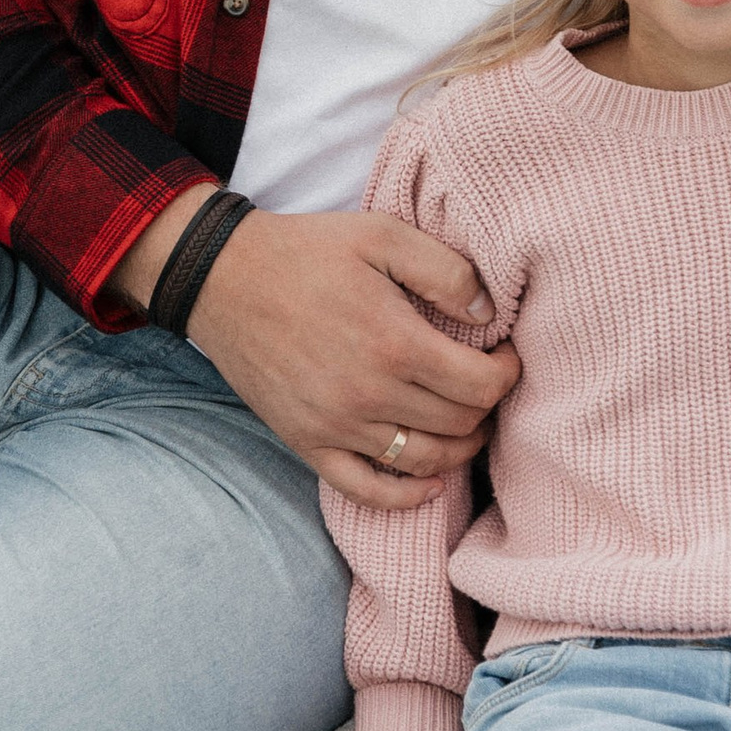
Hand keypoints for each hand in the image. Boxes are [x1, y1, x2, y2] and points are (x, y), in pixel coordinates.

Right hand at [112, 193, 518, 510]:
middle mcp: (369, 395)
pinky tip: (429, 482)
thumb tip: (489, 313)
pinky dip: (405, 496)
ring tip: (467, 423)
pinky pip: (365, 491)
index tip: (504, 355)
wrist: (224, 277)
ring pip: (425, 462)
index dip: (507, 374)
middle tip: (485, 382)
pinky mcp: (307, 443)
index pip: (482, 386)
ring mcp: (336, 427)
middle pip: (460, 425)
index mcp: (396, 344)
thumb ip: (446, 270)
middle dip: (486, 407)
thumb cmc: (308, 251)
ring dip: (460, 449)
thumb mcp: (382, 235)